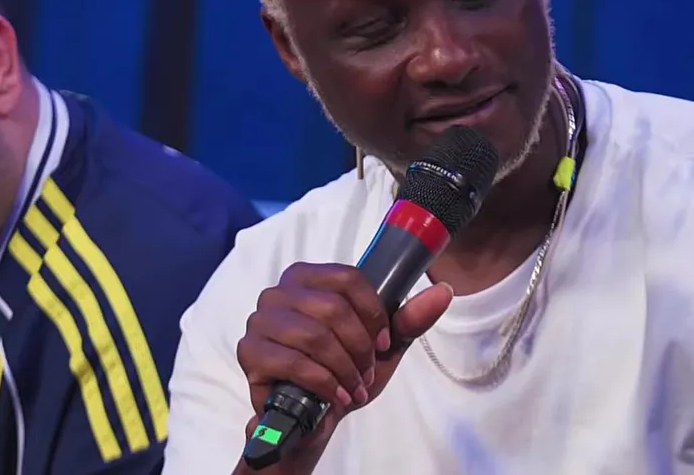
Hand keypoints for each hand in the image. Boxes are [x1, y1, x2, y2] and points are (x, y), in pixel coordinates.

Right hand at [236, 262, 452, 470]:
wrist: (315, 416)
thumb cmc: (346, 370)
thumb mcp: (384, 345)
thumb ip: (410, 318)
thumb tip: (443, 291)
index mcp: (309, 277)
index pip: (348, 278)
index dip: (374, 313)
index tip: (384, 342)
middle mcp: (279, 291)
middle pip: (333, 308)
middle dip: (360, 347)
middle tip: (367, 370)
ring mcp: (260, 320)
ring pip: (314, 335)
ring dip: (343, 367)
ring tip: (353, 386)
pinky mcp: (249, 352)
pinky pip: (293, 362)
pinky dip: (324, 383)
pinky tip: (336, 396)